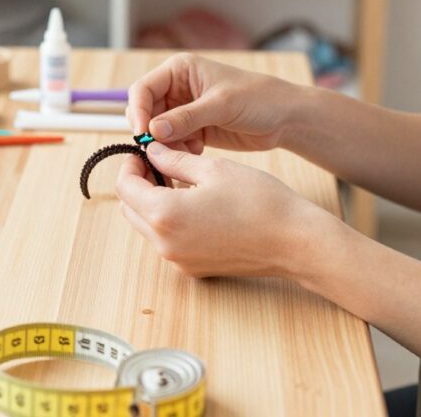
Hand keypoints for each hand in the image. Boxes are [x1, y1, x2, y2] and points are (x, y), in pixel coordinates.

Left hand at [115, 142, 334, 278]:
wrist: (295, 242)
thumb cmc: (259, 202)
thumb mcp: (212, 169)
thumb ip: (172, 160)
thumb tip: (150, 151)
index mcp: (164, 215)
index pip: (125, 187)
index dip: (130, 165)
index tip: (143, 152)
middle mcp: (164, 244)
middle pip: (130, 209)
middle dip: (138, 184)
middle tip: (158, 163)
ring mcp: (178, 260)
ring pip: (147, 226)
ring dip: (153, 203)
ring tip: (179, 181)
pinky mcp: (192, 268)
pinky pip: (167, 241)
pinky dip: (170, 221)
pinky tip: (193, 203)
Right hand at [127, 53, 304, 153]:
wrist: (285, 119)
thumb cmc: (259, 99)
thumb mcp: (221, 105)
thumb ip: (185, 118)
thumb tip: (152, 131)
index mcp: (179, 70)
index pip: (143, 89)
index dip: (138, 110)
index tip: (142, 133)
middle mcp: (177, 89)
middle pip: (146, 112)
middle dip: (151, 132)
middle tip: (160, 149)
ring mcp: (184, 111)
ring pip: (157, 131)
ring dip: (166, 144)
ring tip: (189, 148)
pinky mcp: (192, 130)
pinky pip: (172, 143)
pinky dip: (178, 151)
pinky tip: (198, 150)